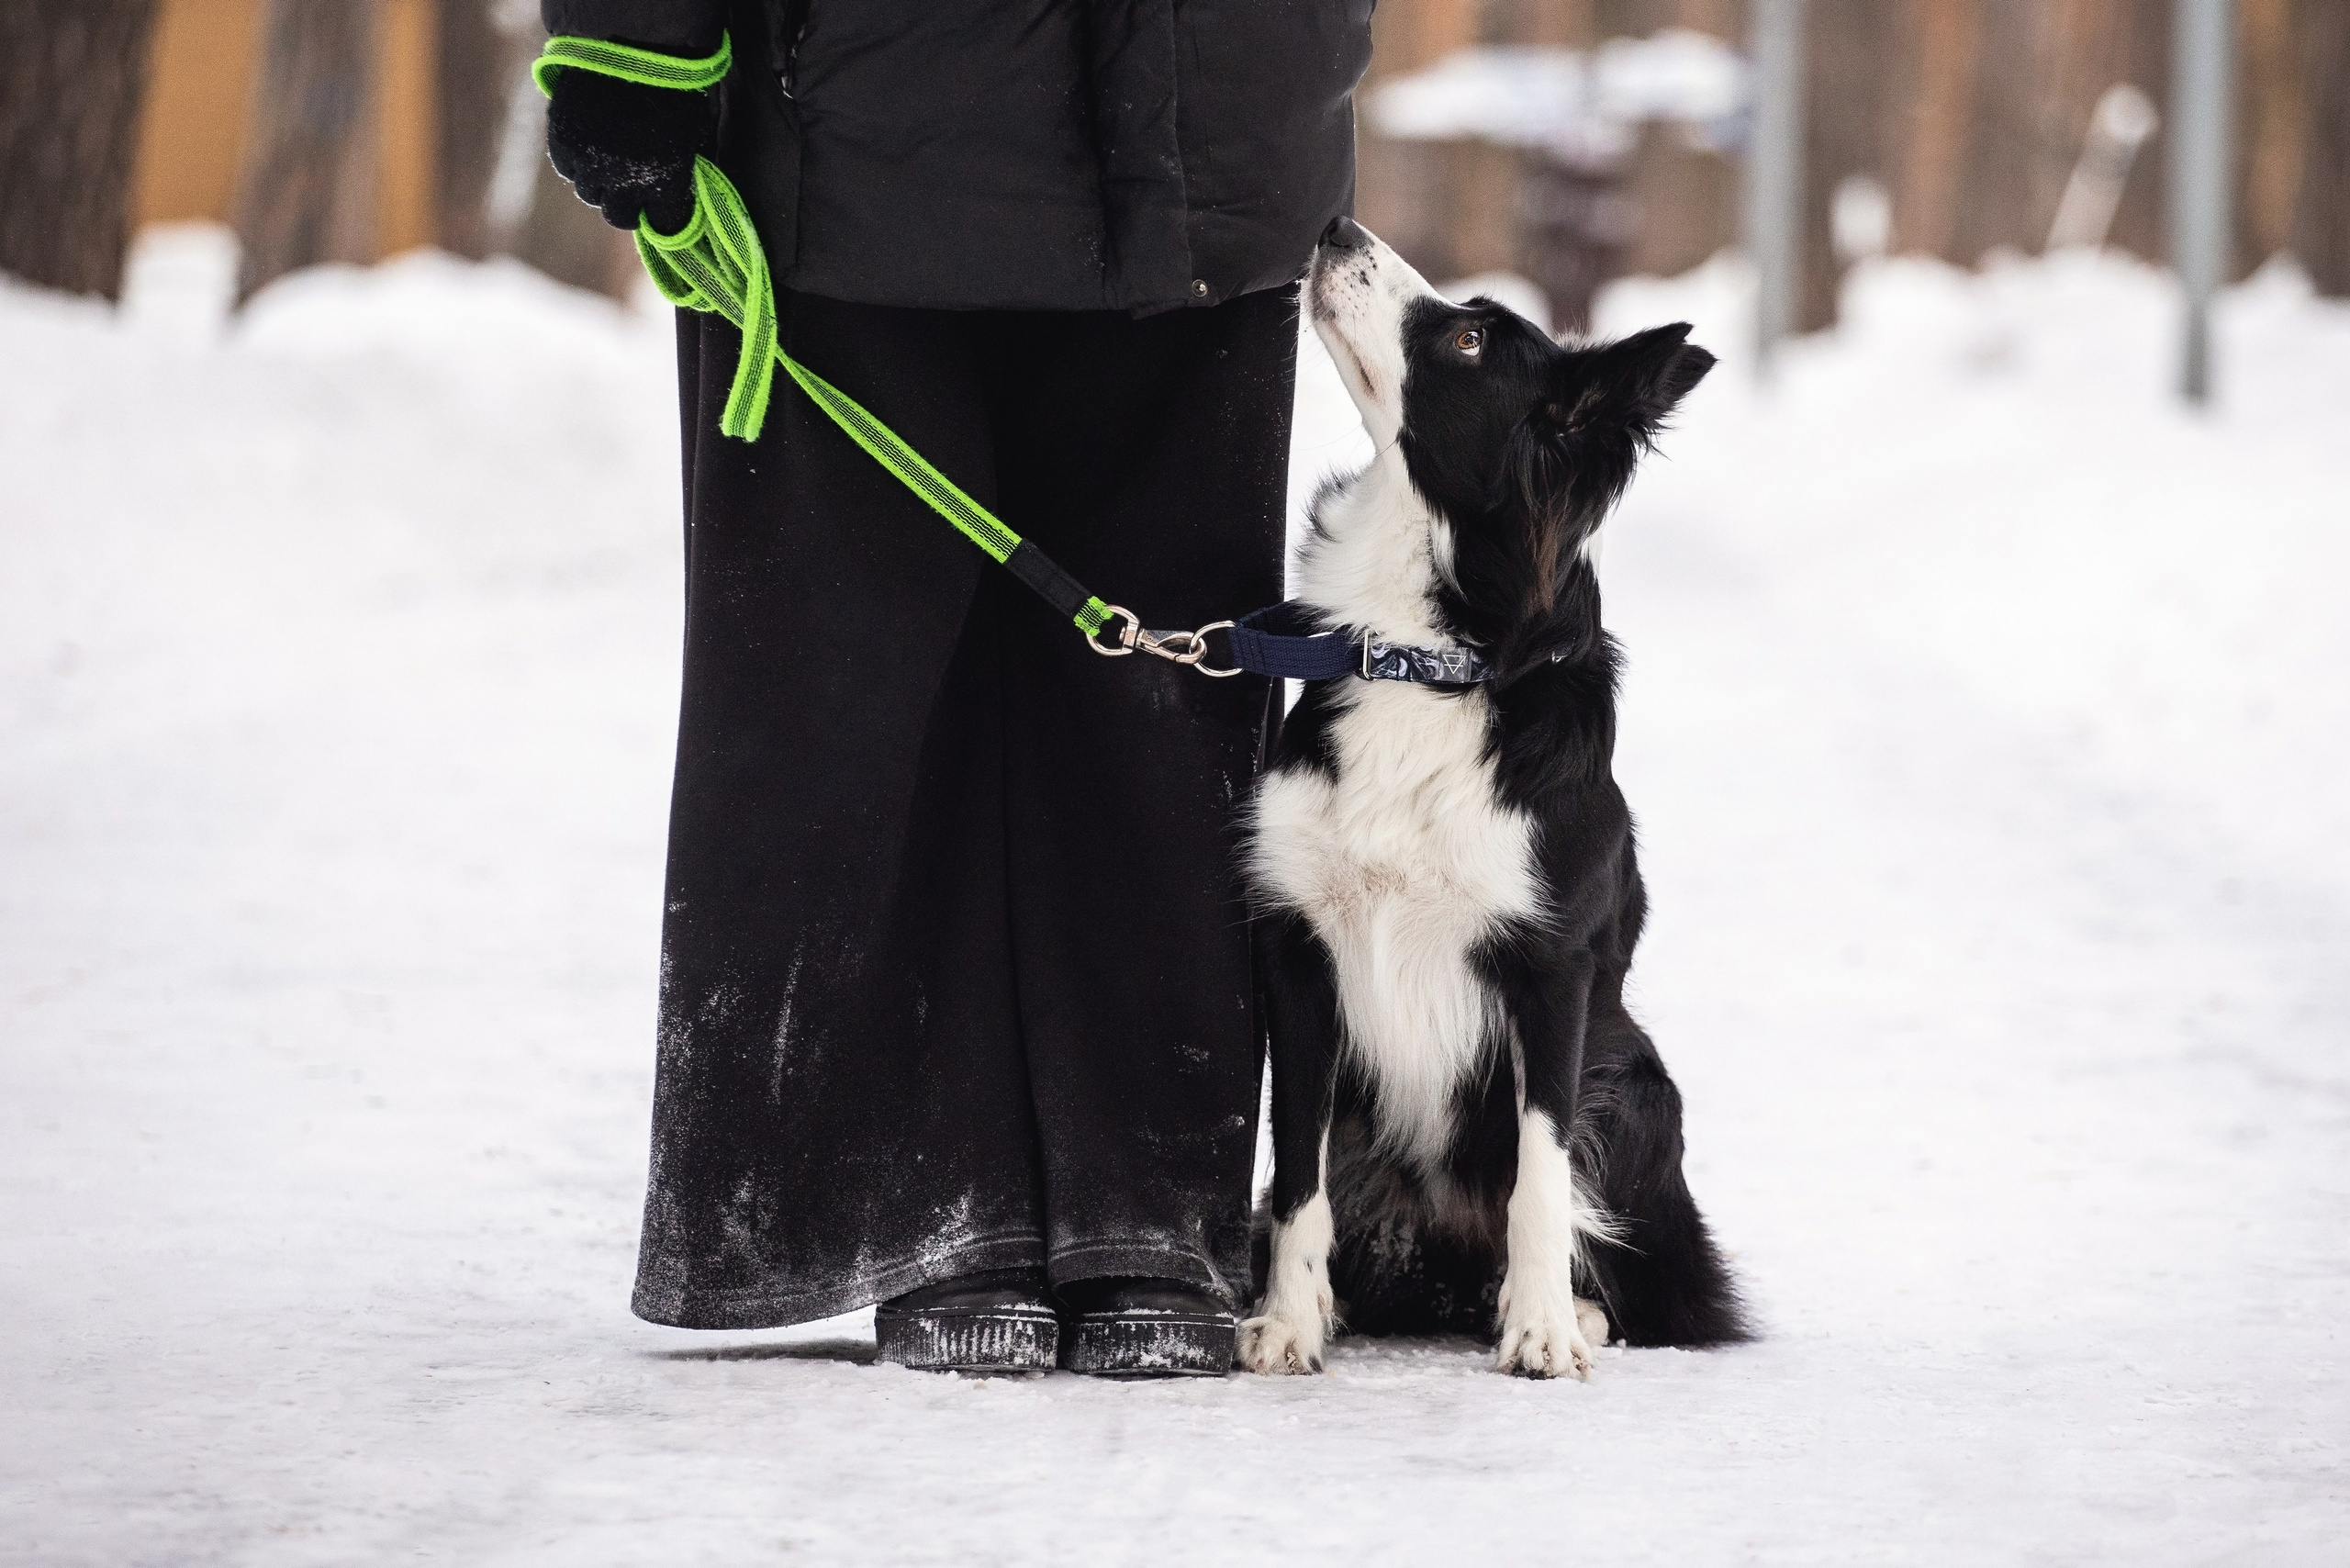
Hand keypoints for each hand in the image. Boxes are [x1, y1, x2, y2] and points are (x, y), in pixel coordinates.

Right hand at [545, 68, 711, 232]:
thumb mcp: (692, 133)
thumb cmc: (673, 87)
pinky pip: (567, 169)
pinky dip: (577, 162)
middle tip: (629, 185)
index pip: (664, 224)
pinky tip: (588, 143)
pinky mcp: (565, 144)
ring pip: (590, 193)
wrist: (633, 46)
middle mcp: (627, 183)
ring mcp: (592, 165)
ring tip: (608, 158)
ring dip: (599, 182)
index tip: (660, 205)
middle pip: (620, 217)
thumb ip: (681, 168)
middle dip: (626, 204)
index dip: (662, 215)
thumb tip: (674, 189)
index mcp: (667, 183)